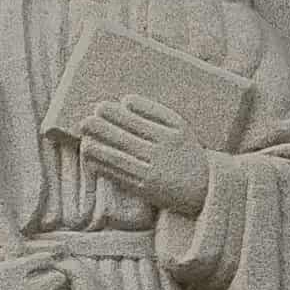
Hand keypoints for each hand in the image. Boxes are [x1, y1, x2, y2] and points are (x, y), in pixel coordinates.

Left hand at [79, 96, 209, 215]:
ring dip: (99, 150)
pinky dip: (104, 168)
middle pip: (126, 140)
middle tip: (84, 122)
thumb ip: (154, 111)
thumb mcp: (179, 126)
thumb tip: (126, 100)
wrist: (204, 187)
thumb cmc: (187, 150)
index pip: (138, 122)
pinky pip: (120, 176)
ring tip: (85, 141)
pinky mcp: (145, 189)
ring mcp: (152, 173)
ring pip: (120, 159)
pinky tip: (92, 160)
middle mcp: (161, 154)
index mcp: (170, 135)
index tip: (100, 107)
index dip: (116, 115)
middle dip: (103, 130)